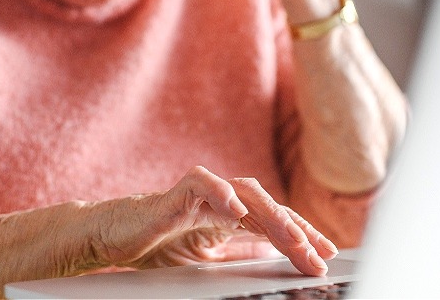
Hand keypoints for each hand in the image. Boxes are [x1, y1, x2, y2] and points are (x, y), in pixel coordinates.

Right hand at [90, 166, 337, 275]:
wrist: (112, 237)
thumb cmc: (156, 242)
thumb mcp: (208, 256)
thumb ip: (238, 249)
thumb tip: (272, 252)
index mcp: (231, 215)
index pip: (274, 222)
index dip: (302, 235)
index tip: (327, 256)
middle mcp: (222, 199)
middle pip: (269, 207)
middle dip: (297, 230)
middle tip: (320, 254)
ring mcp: (201, 192)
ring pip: (245, 191)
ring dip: (272, 215)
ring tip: (293, 237)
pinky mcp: (176, 192)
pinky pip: (202, 183)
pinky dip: (220, 193)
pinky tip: (237, 209)